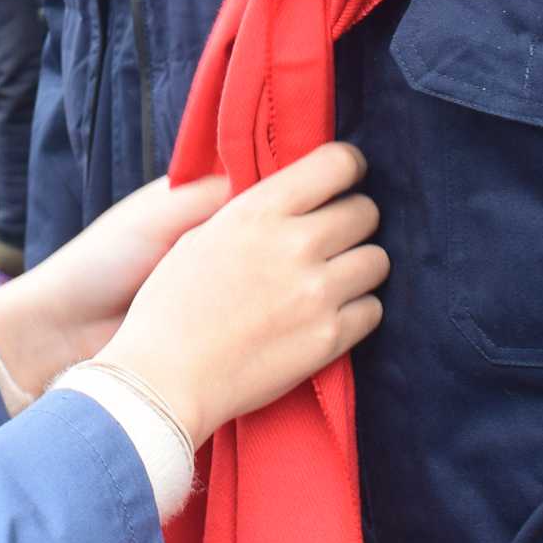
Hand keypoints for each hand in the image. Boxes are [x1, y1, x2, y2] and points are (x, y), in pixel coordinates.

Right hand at [0, 144, 386, 447]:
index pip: (336, 164)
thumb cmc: (170, 307)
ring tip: (334, 279)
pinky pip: (373, 310)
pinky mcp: (330, 338)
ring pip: (378, 260)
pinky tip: (329, 315)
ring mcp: (317, 292)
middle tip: (338, 236)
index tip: (346, 177)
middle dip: (356, 221)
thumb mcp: (202, 237)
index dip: (348, 167)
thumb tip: (289, 197)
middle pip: (365, 212)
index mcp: (258, 211)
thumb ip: (251, 213)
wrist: (165, 378)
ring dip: (360, 267)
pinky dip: (357, 311)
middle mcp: (295, 244)